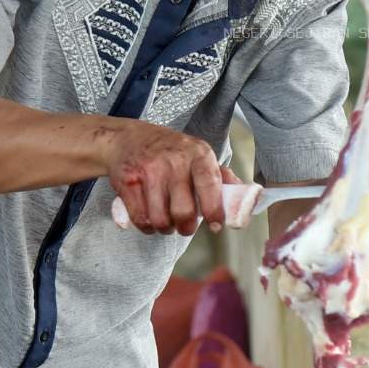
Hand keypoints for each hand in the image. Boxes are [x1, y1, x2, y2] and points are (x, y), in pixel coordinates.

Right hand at [106, 121, 226, 235]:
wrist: (126, 139)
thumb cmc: (168, 151)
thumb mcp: (197, 154)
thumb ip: (220, 175)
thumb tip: (243, 197)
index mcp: (197, 153)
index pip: (210, 184)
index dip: (214, 210)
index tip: (216, 226)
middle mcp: (174, 161)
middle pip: (184, 211)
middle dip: (187, 227)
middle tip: (186, 226)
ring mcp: (149, 172)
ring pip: (160, 219)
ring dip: (165, 228)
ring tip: (167, 222)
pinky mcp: (128, 183)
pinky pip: (141, 219)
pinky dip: (147, 226)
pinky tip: (150, 219)